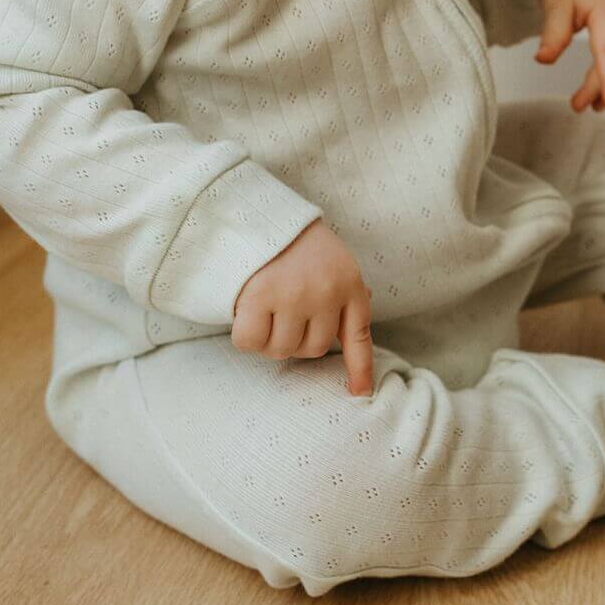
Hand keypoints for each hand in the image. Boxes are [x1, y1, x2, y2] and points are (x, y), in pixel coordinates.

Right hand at [231, 219, 373, 395]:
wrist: (261, 211)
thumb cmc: (297, 242)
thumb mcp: (333, 260)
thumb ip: (344, 293)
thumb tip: (358, 326)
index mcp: (349, 283)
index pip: (359, 336)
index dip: (359, 368)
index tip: (359, 393)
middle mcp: (326, 292)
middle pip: (312, 349)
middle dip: (295, 339)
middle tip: (281, 312)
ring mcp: (294, 296)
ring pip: (281, 350)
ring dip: (269, 339)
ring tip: (263, 308)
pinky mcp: (260, 296)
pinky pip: (251, 342)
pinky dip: (245, 335)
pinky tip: (245, 314)